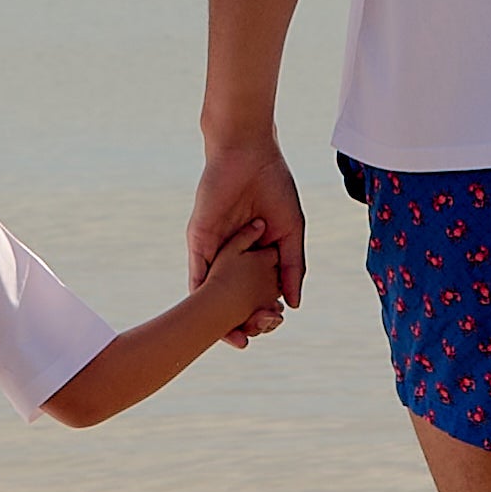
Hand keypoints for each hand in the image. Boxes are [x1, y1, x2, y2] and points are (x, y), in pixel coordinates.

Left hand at [189, 131, 303, 322]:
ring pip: (214, 294)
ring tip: (239, 338)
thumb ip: (291, 267)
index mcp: (256, 254)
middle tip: (258, 333)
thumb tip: (293, 304)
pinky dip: (203, 300)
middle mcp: (233, 256)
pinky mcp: (198, 242)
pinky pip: (196, 277)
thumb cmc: (273, 185)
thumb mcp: (291, 231)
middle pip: (235, 298)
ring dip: (223, 318)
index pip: (258, 291)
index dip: (265, 310)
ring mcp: (214, 251)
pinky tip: (213, 319)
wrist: (249, 153)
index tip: (276, 322)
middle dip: (245, 321)